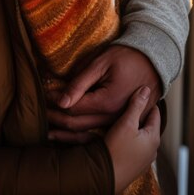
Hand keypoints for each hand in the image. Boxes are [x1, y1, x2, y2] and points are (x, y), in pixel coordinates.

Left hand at [47, 46, 161, 141]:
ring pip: (87, 134)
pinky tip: (68, 137)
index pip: (72, 108)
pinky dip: (82, 137)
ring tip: (48, 131)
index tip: (42, 95)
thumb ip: (79, 83)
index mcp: (107, 102)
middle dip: (56, 118)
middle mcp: (114, 118)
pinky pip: (99, 134)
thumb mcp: (100, 64)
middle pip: (77, 124)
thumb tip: (60, 101)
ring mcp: (120, 123)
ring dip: (66, 132)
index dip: (54, 102)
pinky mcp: (123, 124)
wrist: (153, 61)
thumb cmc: (125, 57)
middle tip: (40, 112)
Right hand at [105, 86, 159, 194]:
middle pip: (148, 125)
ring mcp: (143, 159)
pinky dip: (129, 138)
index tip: (139, 92)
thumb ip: (136, 105)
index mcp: (153, 138)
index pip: (155, 113)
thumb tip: (146, 89)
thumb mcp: (126, 123)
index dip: (147, 101)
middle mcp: (152, 150)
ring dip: (134, 127)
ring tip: (122, 117)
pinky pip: (134, 146)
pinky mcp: (134, 165)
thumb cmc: (116, 149)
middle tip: (128, 102)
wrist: (105, 176)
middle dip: (140, 114)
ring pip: (140, 136)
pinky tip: (118, 135)